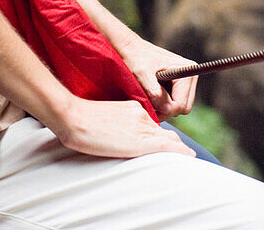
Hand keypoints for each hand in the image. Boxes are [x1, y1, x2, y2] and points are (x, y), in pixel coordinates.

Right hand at [53, 96, 194, 158]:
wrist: (75, 116)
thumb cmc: (82, 119)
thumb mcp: (105, 117)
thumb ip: (119, 122)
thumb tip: (122, 134)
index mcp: (132, 108)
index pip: (153, 123)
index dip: (161, 134)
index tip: (168, 141)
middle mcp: (141, 116)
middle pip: (163, 131)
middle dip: (174, 142)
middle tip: (185, 152)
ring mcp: (142, 128)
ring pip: (168, 139)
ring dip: (177, 148)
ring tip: (189, 155)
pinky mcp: (141, 141)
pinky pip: (165, 147)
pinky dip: (179, 151)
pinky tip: (188, 155)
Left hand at [121, 37, 197, 120]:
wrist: (131, 47)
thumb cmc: (136, 57)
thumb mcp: (142, 74)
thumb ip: (154, 92)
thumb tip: (167, 109)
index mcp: (186, 70)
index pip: (182, 105)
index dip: (165, 111)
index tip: (150, 109)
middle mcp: (190, 74)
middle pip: (184, 108)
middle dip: (166, 110)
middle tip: (149, 106)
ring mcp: (186, 79)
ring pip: (180, 106)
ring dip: (165, 107)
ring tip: (150, 98)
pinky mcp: (179, 82)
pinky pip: (175, 101)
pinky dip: (164, 103)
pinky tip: (153, 95)